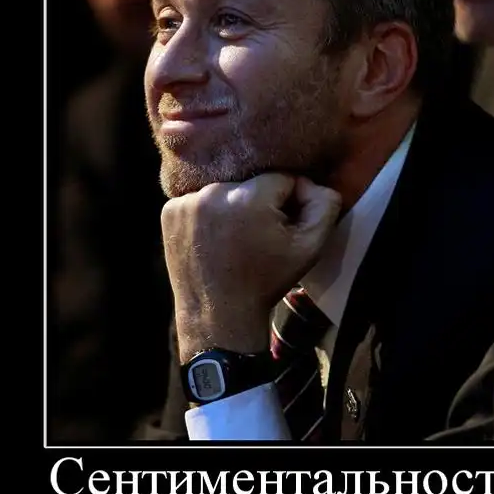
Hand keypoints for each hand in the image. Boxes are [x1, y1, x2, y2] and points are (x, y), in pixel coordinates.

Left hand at [161, 173, 341, 360]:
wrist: (218, 316)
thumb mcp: (310, 247)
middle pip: (251, 182)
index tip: (283, 227)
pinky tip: (214, 238)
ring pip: (225, 189)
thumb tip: (311, 183)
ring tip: (234, 238)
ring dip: (232, 206)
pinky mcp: (169, 211)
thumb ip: (324, 206)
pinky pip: (199, 199)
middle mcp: (214, 192)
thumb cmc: (267, 281)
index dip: (289, 202)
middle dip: (259, 203)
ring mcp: (187, 202)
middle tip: (258, 236)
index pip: (281, 178)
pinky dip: (208, 213)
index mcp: (249, 197)